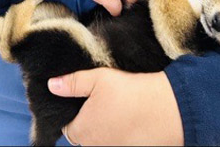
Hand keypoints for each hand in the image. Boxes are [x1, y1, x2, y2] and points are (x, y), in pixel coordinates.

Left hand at [48, 68, 183, 145]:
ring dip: (106, 130)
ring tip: (118, 111)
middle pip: (84, 137)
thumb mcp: (97, 79)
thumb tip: (51, 85)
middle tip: (102, 104)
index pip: (68, 128)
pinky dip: (121, 135)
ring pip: (102, 142)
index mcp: (82, 131)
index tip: (84, 102)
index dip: (74, 114)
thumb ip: (72, 83)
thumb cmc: (130, 92)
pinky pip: (119, 143)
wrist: (167, 109)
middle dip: (89, 123)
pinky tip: (129, 121)